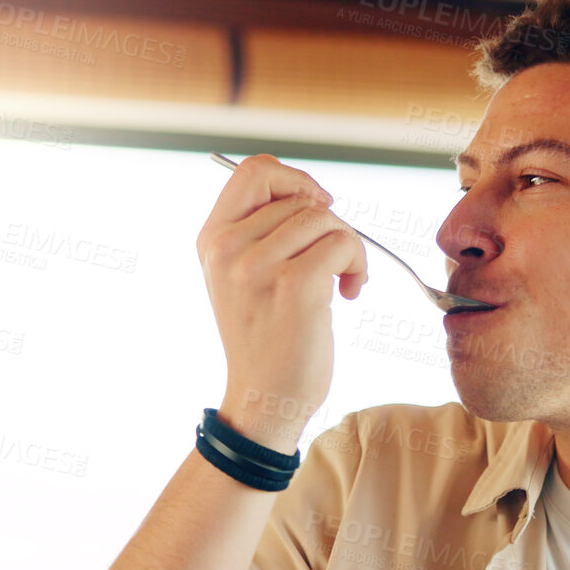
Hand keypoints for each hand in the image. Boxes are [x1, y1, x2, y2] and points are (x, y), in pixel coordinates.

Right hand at [196, 154, 367, 452]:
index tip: (317, 207)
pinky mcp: (294, 286)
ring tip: (342, 280)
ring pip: (325, 220)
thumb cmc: (264, 339)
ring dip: (348, 247)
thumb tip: (309, 192)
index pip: (252, 171)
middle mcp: (227, 248)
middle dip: (330, 225)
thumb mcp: (241, 277)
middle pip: (299, 198)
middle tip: (334, 261)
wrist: (264, 398)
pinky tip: (350, 292)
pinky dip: (358, 265)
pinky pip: (342, 244)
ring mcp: (257, 266)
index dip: (294, 179)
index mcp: (211, 239)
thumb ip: (259, 232)